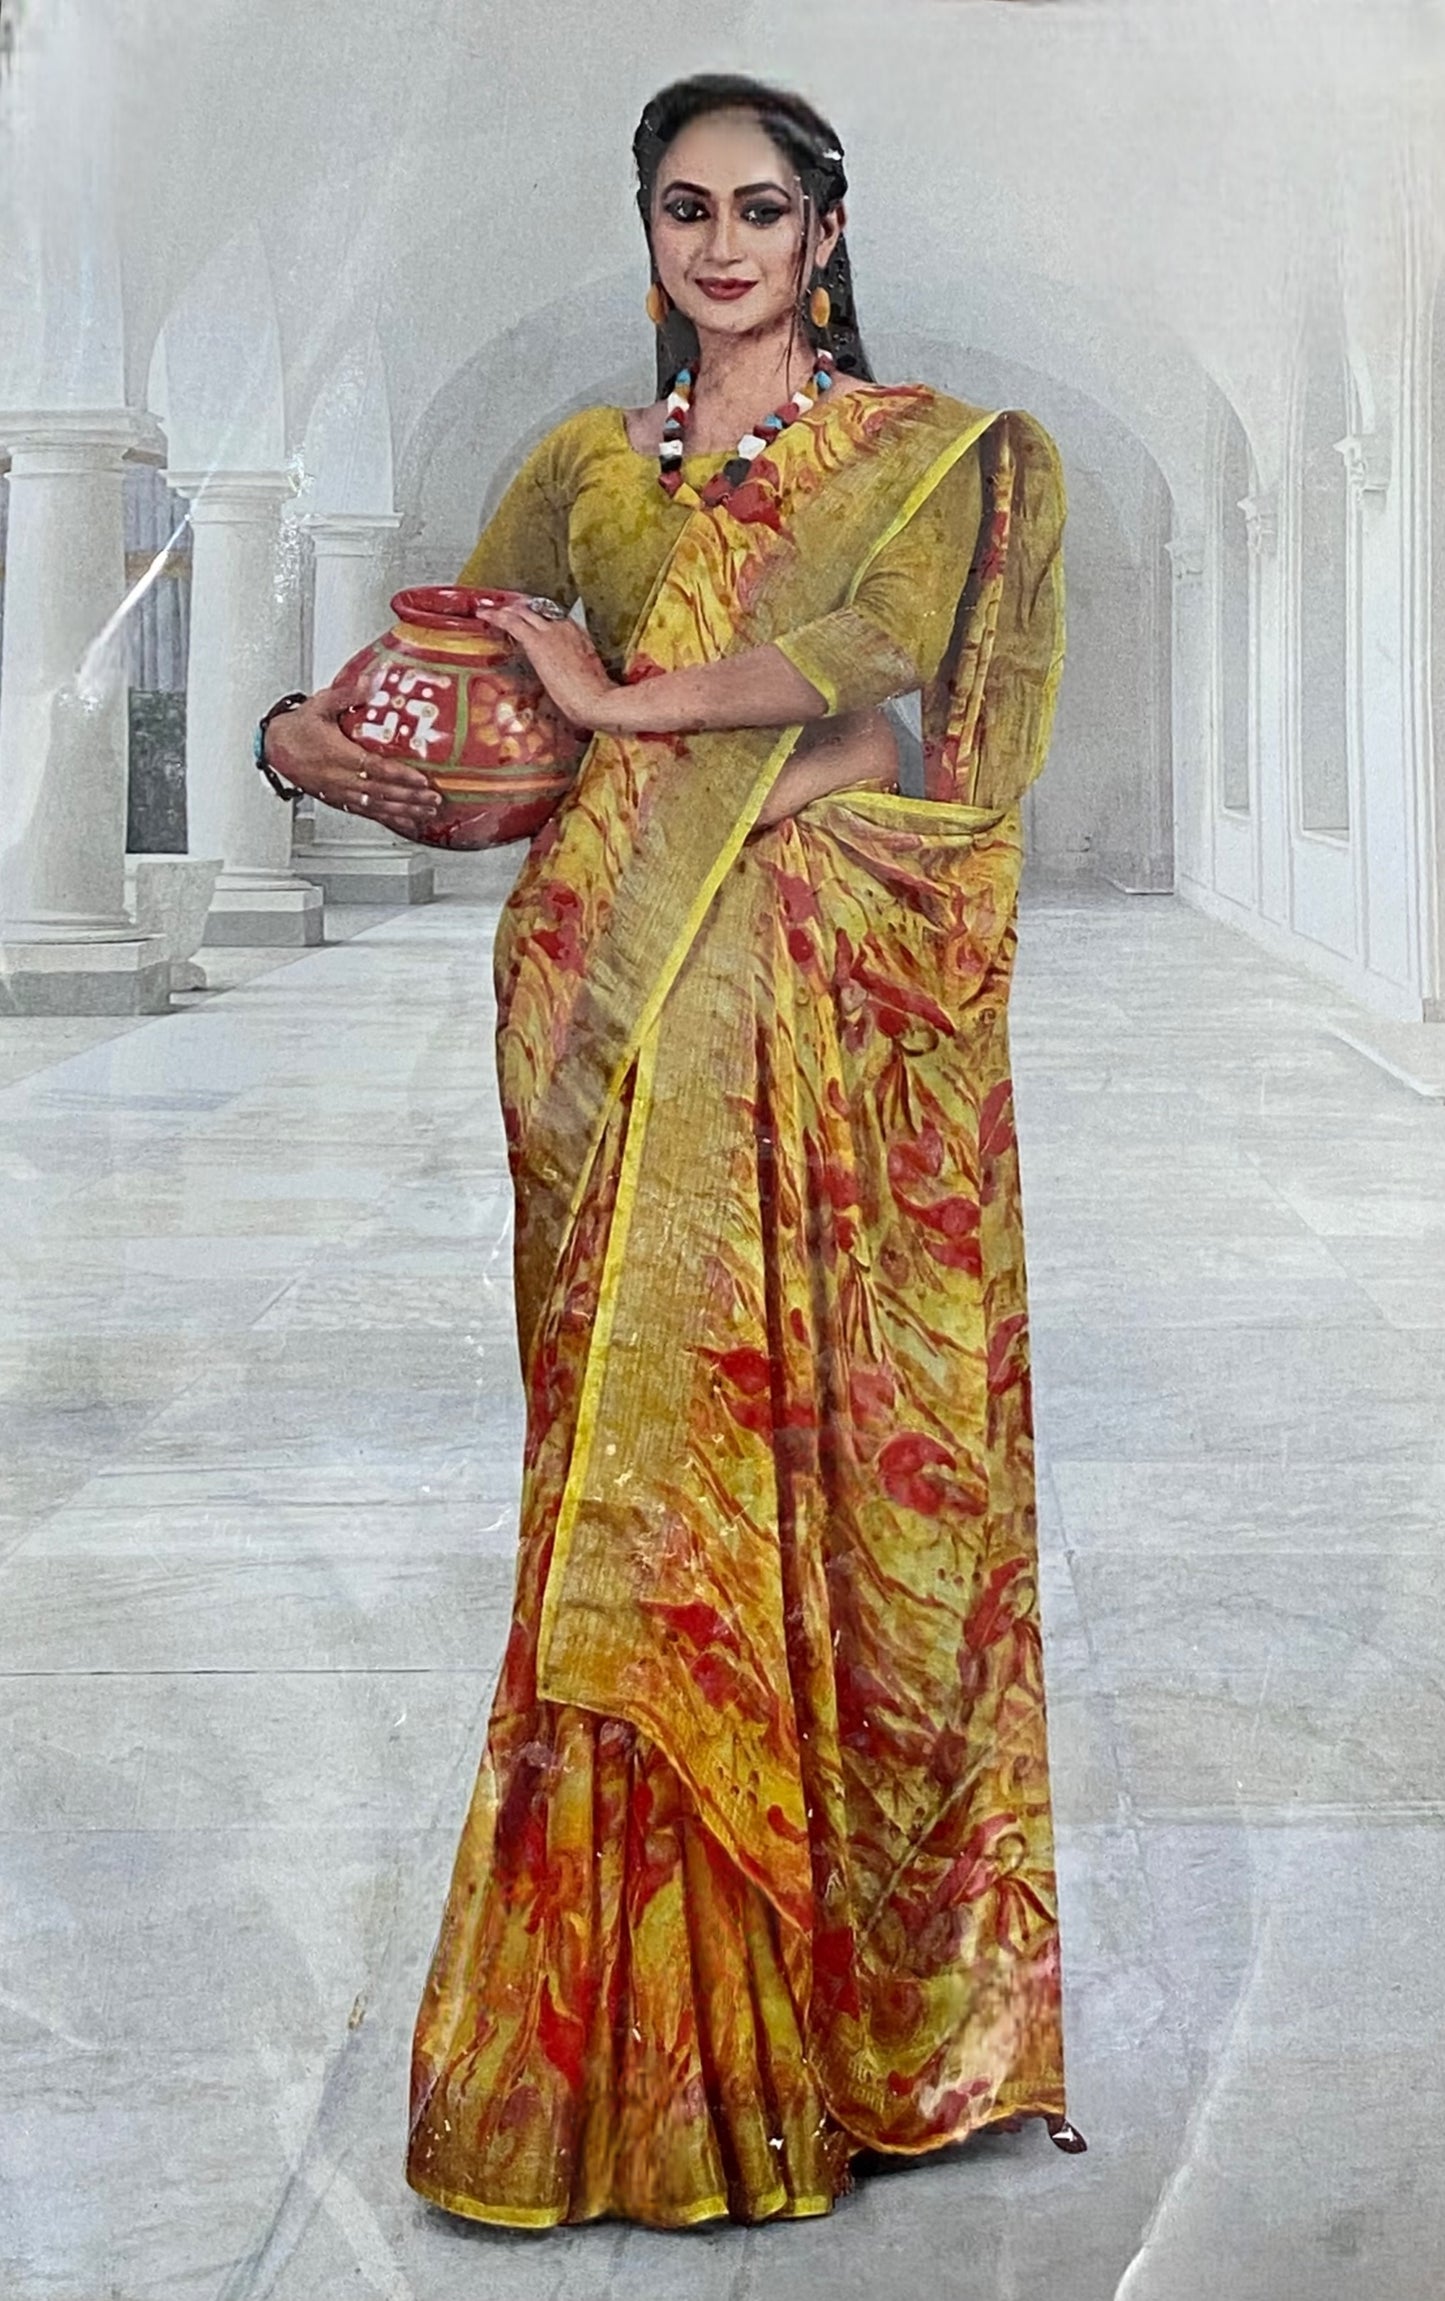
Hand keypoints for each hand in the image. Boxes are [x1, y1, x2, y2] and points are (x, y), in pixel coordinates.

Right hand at [264, 679, 443, 838]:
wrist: (275, 749)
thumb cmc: (297, 728)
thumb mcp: (319, 705)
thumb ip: (345, 694)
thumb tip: (370, 682)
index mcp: (338, 755)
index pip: (374, 768)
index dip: (399, 776)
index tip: (421, 779)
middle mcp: (340, 778)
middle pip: (381, 792)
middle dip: (410, 798)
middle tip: (433, 800)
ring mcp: (340, 792)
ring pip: (377, 806)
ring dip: (404, 811)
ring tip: (427, 813)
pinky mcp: (339, 800)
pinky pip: (367, 813)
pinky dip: (389, 818)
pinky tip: (405, 821)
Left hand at [470, 601, 619, 730]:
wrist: (596, 700)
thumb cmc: (595, 697)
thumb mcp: (588, 678)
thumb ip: (574, 672)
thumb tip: (565, 680)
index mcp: (579, 636)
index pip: (554, 621)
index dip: (537, 620)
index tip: (528, 622)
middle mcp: (565, 628)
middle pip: (537, 612)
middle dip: (519, 609)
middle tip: (506, 610)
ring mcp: (551, 632)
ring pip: (523, 613)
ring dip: (505, 610)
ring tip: (490, 610)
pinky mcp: (537, 642)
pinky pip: (512, 622)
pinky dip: (496, 617)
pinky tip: (484, 615)